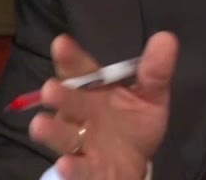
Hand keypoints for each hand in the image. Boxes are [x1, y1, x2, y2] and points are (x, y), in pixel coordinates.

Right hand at [29, 32, 178, 179]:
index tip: (61, 43)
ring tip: (40, 125)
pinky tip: (66, 163)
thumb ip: (156, 71)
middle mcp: (81, 112)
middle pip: (69, 100)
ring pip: (63, 134)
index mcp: (95, 89)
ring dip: (53, 130)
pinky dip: (71, 167)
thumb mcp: (151, 96)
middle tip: (50, 89)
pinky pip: (77, 168)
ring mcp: (80, 141)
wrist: (133, 163)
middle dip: (59, 95)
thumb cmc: (134, 122)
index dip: (70, 57)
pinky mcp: (85, 169)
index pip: (80, 69)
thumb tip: (166, 38)